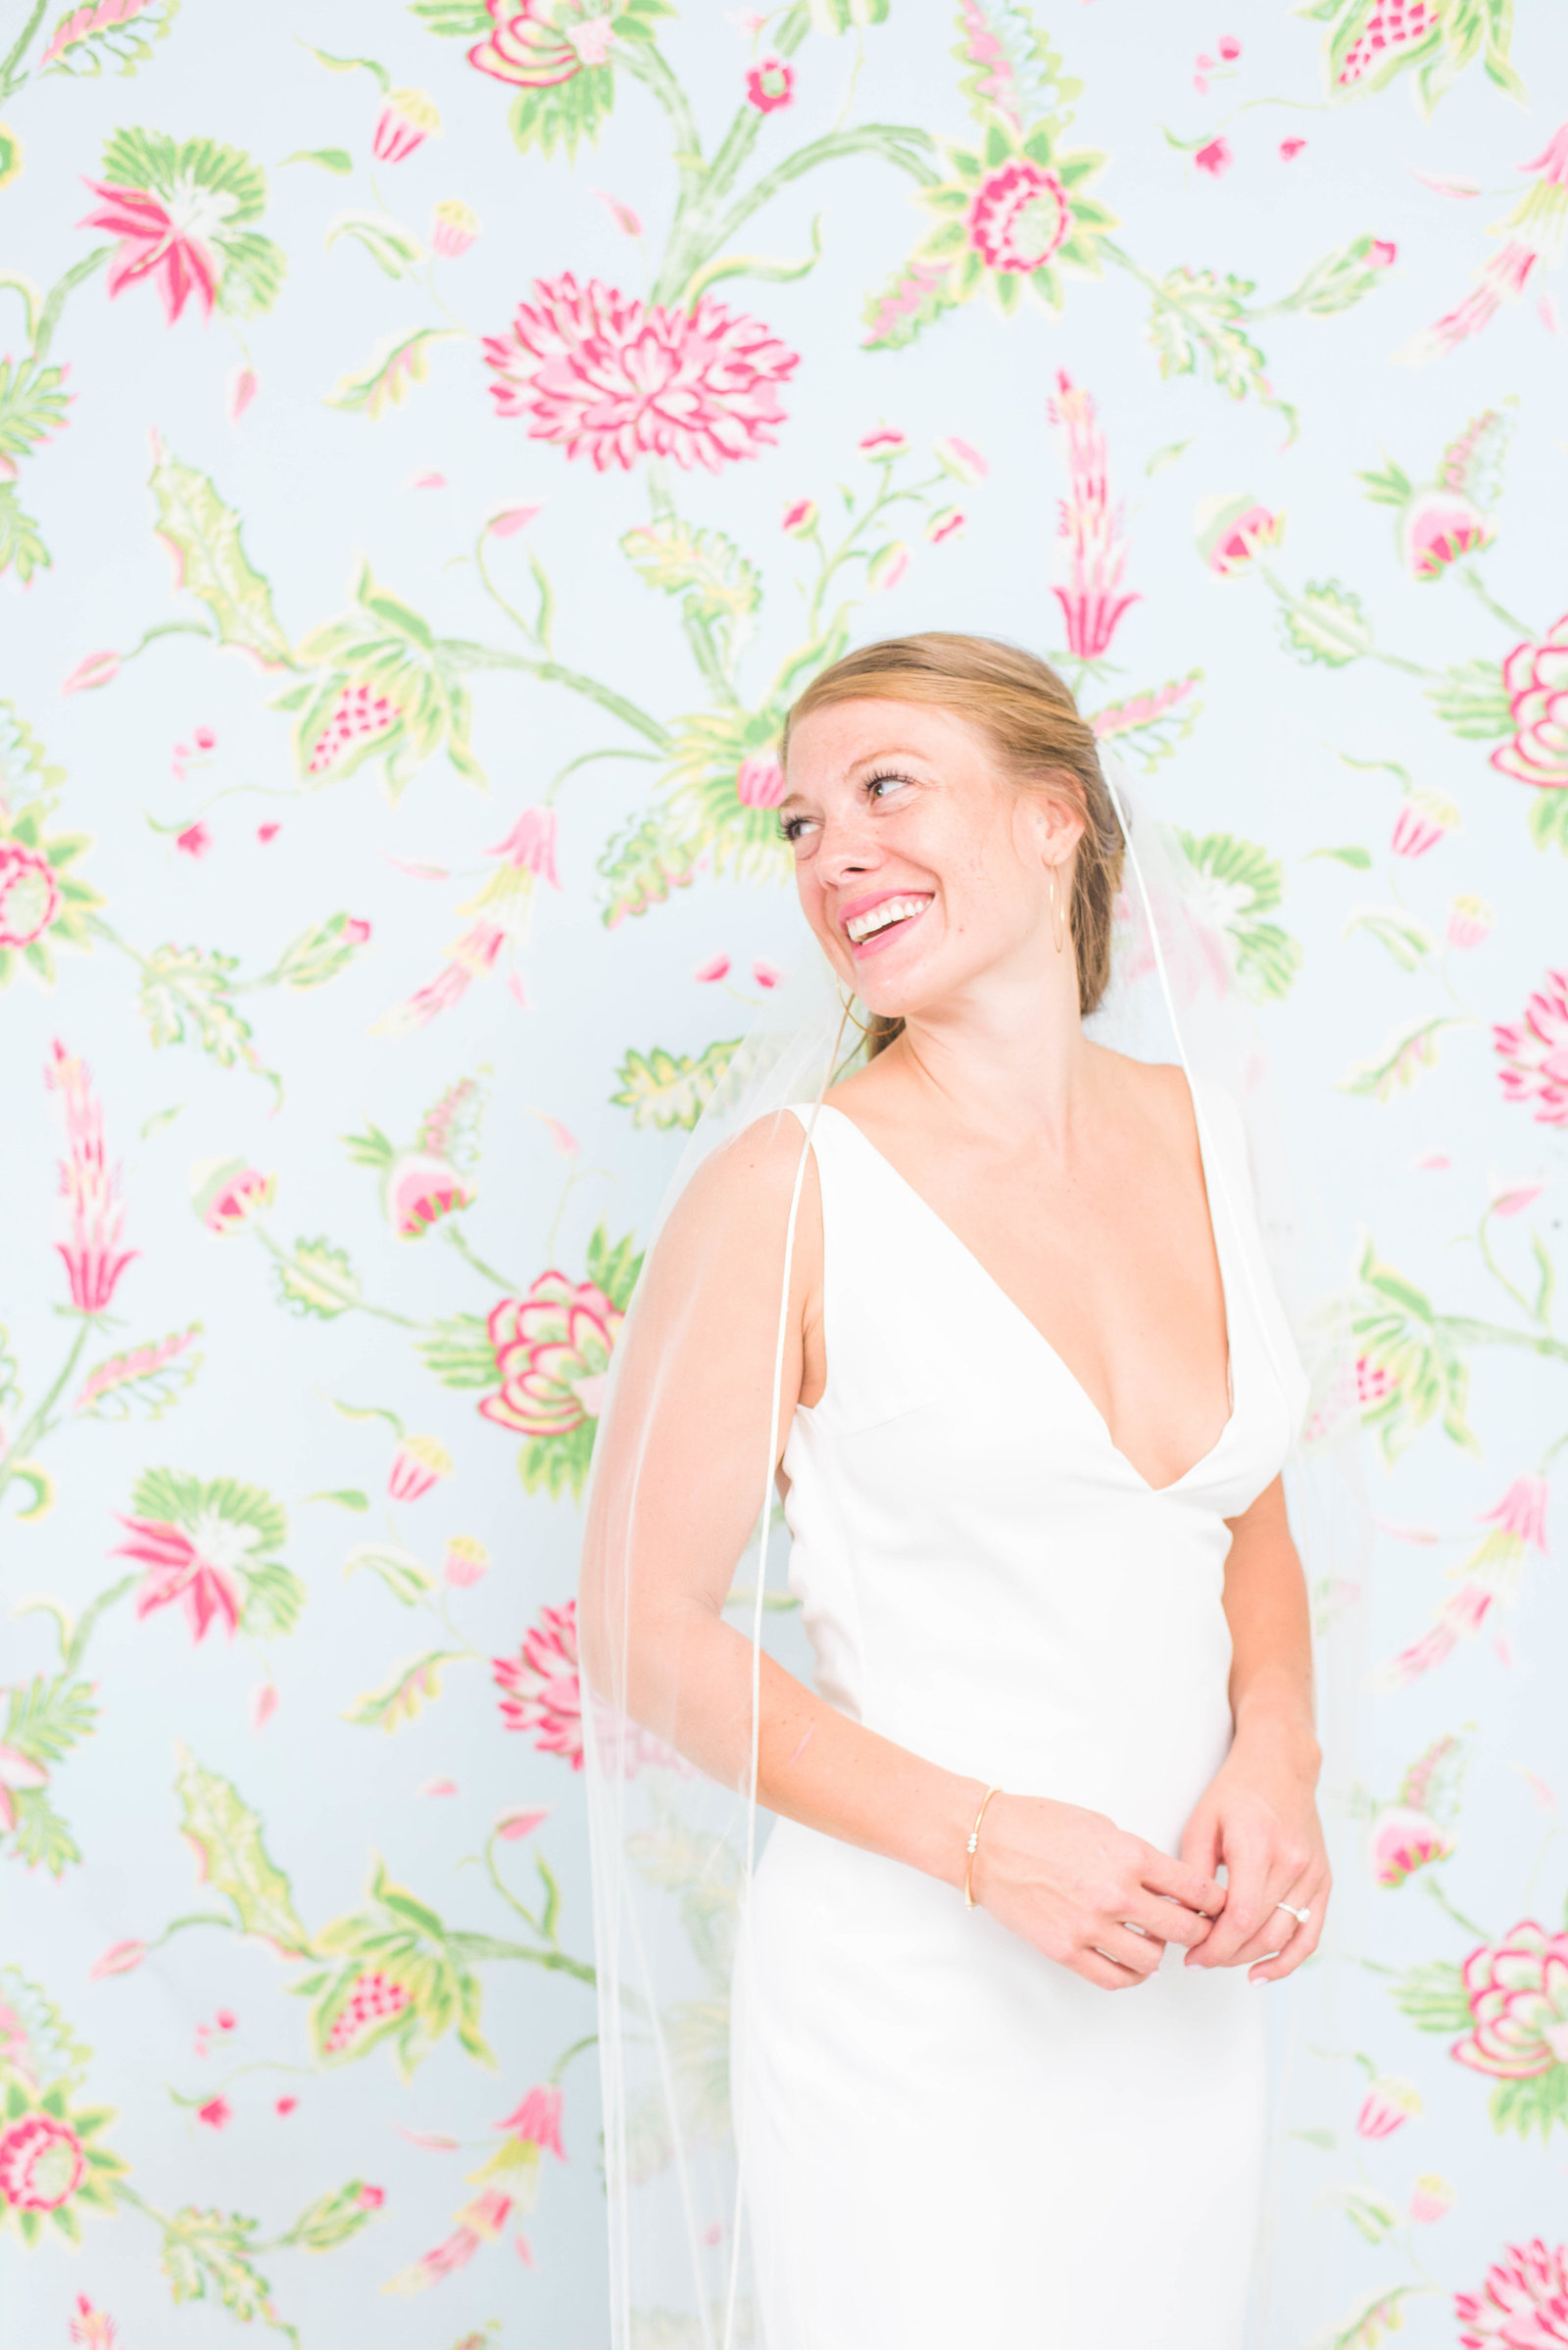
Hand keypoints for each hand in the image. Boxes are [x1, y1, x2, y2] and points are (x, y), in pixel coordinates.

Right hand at [970, 1792, 1221, 1990]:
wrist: (988, 1842)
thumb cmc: (1040, 1825)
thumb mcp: (1101, 1826)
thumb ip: (1138, 1857)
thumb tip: (1168, 1885)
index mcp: (1129, 1857)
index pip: (1194, 1889)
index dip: (1213, 1901)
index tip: (1215, 1905)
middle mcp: (1115, 1894)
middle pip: (1182, 1929)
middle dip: (1197, 1930)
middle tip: (1195, 1929)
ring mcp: (1089, 1926)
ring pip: (1152, 1960)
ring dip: (1160, 1954)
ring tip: (1154, 1943)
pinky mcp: (1065, 1950)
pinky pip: (1114, 1978)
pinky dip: (1132, 1976)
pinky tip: (1133, 1966)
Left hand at [1179, 1726, 1329, 1983]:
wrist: (1280, 1766)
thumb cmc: (1235, 1792)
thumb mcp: (1202, 1823)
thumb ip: (1193, 1872)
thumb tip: (1178, 1916)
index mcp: (1258, 1846)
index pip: (1239, 1918)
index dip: (1214, 1946)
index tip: (1191, 1955)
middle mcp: (1292, 1862)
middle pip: (1260, 1932)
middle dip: (1225, 1955)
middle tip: (1198, 1959)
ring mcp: (1313, 1874)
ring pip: (1284, 1937)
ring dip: (1250, 1958)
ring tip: (1221, 1960)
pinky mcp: (1324, 1881)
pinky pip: (1311, 1933)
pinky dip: (1289, 1960)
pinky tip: (1262, 1973)